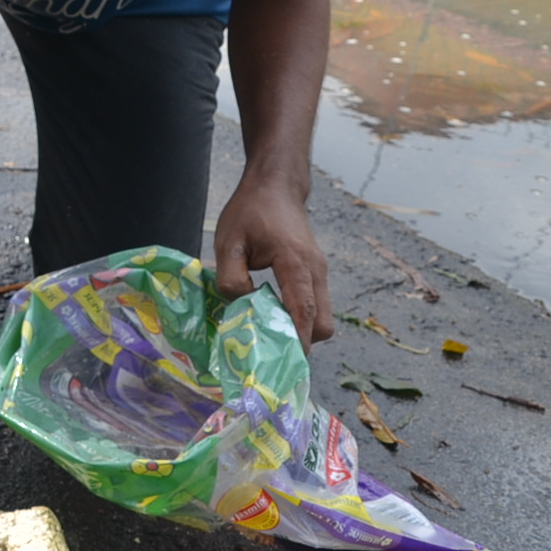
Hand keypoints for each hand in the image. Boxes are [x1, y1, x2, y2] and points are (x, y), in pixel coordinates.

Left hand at [213, 174, 333, 346]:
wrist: (275, 186)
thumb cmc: (250, 211)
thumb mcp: (227, 242)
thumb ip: (231, 278)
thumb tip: (242, 307)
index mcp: (295, 262)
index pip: (304, 310)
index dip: (297, 341)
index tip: (284, 364)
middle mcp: (315, 270)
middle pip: (323, 324)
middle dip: (302, 342)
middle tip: (271, 353)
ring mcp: (319, 272)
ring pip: (321, 317)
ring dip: (301, 331)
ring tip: (269, 339)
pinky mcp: (315, 273)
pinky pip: (314, 305)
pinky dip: (300, 318)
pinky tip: (273, 319)